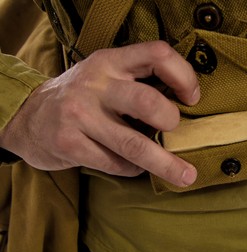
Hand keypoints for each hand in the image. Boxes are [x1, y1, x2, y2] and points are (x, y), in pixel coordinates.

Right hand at [0, 41, 199, 186]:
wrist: (29, 117)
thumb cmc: (81, 97)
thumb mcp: (105, 75)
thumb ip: (136, 81)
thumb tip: (182, 107)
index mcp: (110, 62)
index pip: (157, 55)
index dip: (183, 75)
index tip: (192, 98)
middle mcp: (95, 84)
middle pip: (147, 102)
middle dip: (170, 121)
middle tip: (176, 130)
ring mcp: (79, 115)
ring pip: (134, 144)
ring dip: (165, 164)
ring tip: (185, 176)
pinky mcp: (69, 143)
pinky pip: (115, 163)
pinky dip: (133, 169)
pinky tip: (135, 166)